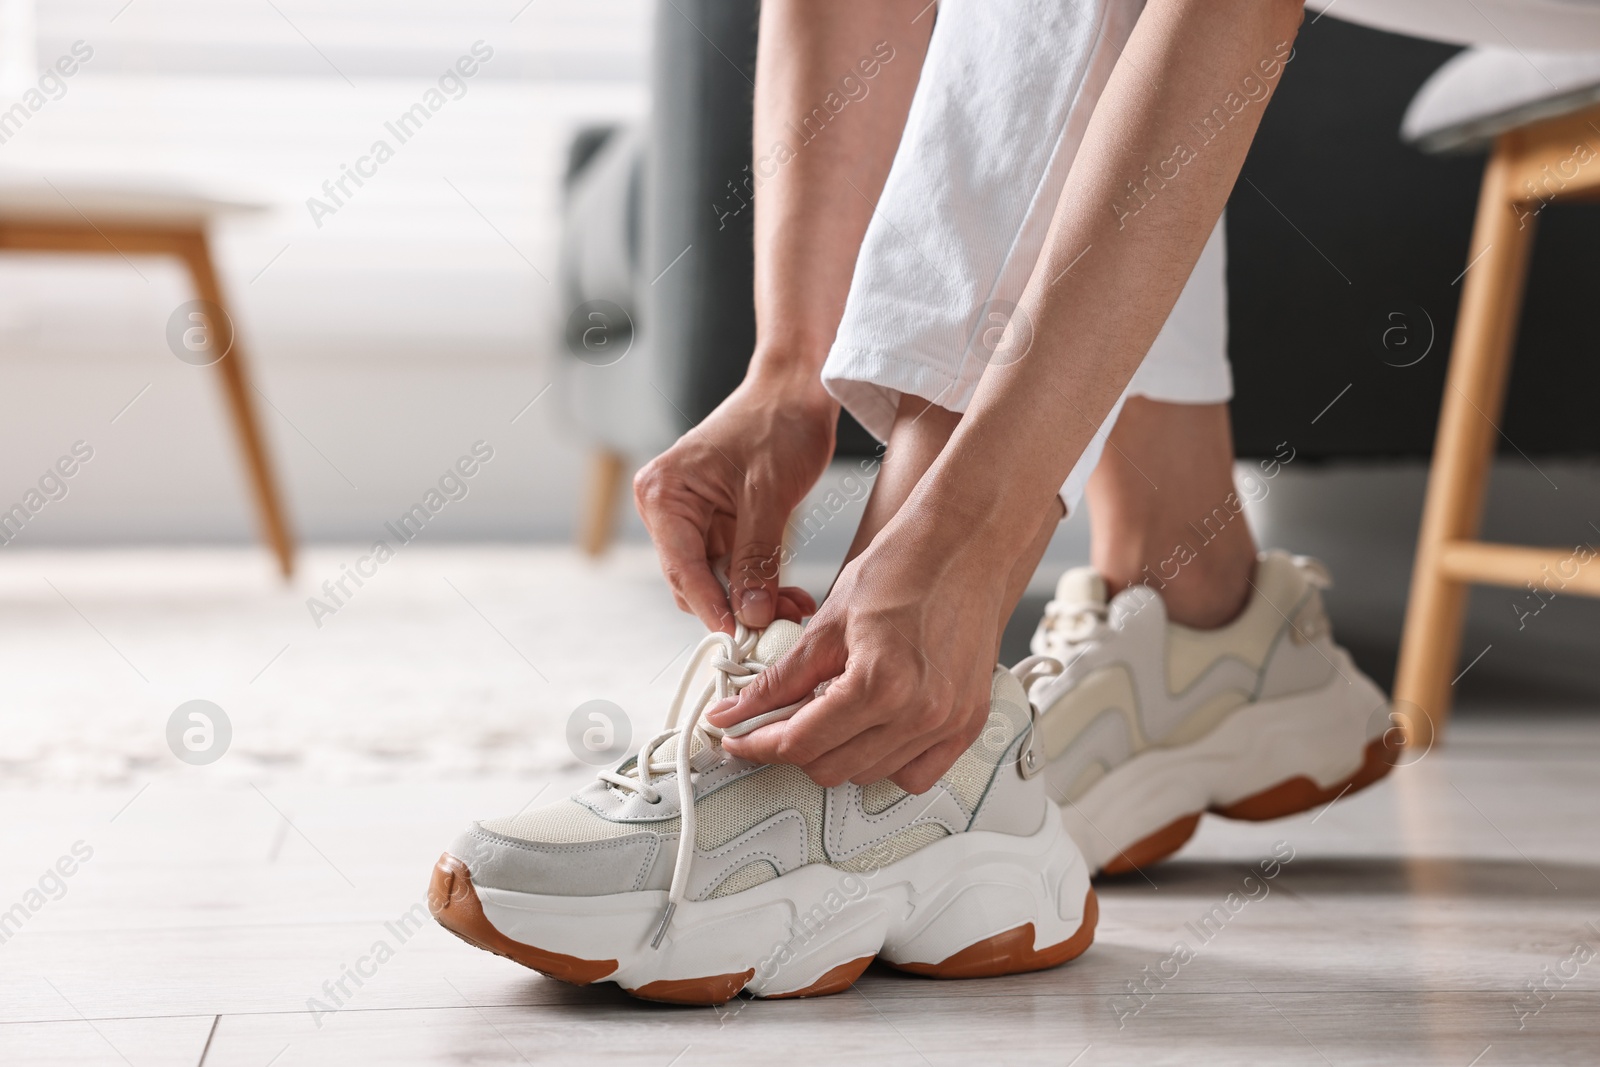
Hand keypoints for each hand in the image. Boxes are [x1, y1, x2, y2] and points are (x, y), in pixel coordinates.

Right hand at [634, 363, 836, 630]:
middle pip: (694, 582)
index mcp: (664, 493)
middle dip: (737, 607)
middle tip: (779, 627)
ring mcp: (692, 518)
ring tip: (793, 610)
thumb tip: (750, 614)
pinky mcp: (718, 524)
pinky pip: (734, 568)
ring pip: (717, 582)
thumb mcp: (768, 496)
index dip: (712, 607)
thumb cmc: (777, 423)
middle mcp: (668, 508)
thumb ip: (756, 558)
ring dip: (753, 600)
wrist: (797, 390)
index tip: (740, 639)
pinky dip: (760, 584)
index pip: (682, 567)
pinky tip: (789, 595)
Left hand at [708, 508, 1011, 792]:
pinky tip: (871, 731)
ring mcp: (949, 722)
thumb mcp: (830, 619)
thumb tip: (742, 708)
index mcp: (882, 683)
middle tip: (775, 720)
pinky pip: (917, 774)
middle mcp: (921, 711)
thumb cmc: (908, 565)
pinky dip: (886, 762)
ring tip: (826, 713)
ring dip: (837, 754)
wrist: (967, 543)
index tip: (737, 736)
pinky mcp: (968, 723)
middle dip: (792, 748)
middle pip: (831, 768)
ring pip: (870, 775)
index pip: (800, 742)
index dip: (756, 742)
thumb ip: (783, 676)